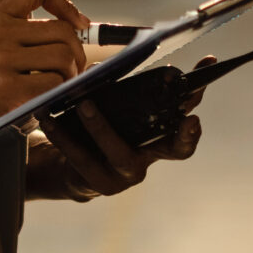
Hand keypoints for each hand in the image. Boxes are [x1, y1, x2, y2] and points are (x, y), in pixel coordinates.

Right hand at [0, 0, 89, 148]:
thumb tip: (76, 29)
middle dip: (76, 53)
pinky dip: (57, 94)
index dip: (65, 3)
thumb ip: (19, 31)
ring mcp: (1, 59)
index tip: (76, 24)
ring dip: (69, 75)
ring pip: (64, 57)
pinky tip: (42, 100)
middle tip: (70, 70)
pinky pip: (55, 84)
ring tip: (56, 86)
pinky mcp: (7, 89)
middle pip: (63, 31)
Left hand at [34, 56, 210, 200]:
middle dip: (184, 135)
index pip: (185, 120)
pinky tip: (47, 117)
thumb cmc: (94, 133)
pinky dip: (63, 136)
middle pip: (176, 149)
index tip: (205, 90)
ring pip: (119, 151)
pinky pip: (82, 158)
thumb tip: (98, 69)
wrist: (67, 169)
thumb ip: (110, 90)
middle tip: (188, 119)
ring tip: (84, 104)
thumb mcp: (108, 109)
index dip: (197, 103)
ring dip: (102, 126)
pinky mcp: (99, 183)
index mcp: (157, 137)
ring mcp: (126, 175)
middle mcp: (149, 158)